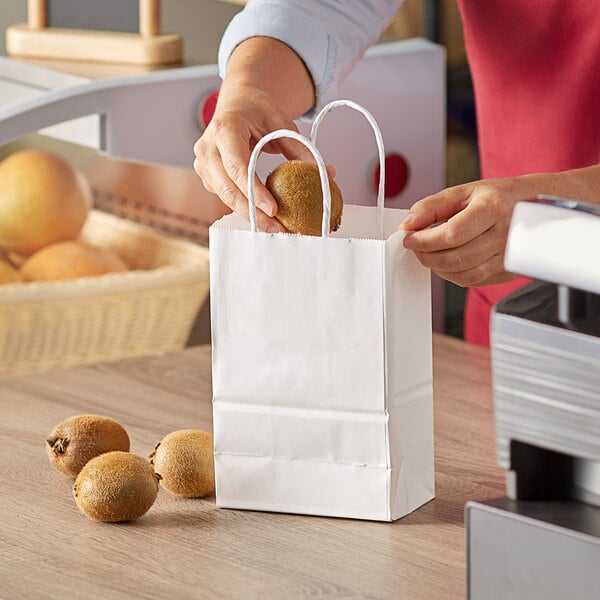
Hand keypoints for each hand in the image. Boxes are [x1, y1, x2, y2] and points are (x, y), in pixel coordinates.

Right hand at [194, 86, 313, 232]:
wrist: (236, 102)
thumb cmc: (258, 110)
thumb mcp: (282, 123)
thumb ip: (301, 149)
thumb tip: (329, 173)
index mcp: (224, 129)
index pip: (237, 165)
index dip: (254, 190)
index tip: (273, 209)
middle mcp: (207, 147)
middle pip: (228, 188)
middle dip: (253, 213)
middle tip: (277, 229)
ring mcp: (202, 163)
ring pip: (225, 197)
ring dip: (249, 215)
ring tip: (274, 228)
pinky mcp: (206, 176)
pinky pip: (225, 196)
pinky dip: (243, 208)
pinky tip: (262, 218)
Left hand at [400, 178, 534, 286]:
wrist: (534, 206)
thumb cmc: (497, 197)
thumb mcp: (463, 192)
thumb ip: (431, 207)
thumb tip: (407, 225)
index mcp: (494, 208)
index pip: (452, 234)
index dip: (425, 240)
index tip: (410, 238)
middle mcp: (505, 235)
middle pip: (456, 258)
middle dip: (427, 256)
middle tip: (416, 247)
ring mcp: (510, 257)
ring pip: (464, 275)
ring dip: (438, 268)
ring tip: (430, 253)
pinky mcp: (509, 272)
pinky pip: (474, 281)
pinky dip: (454, 275)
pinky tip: (448, 261)